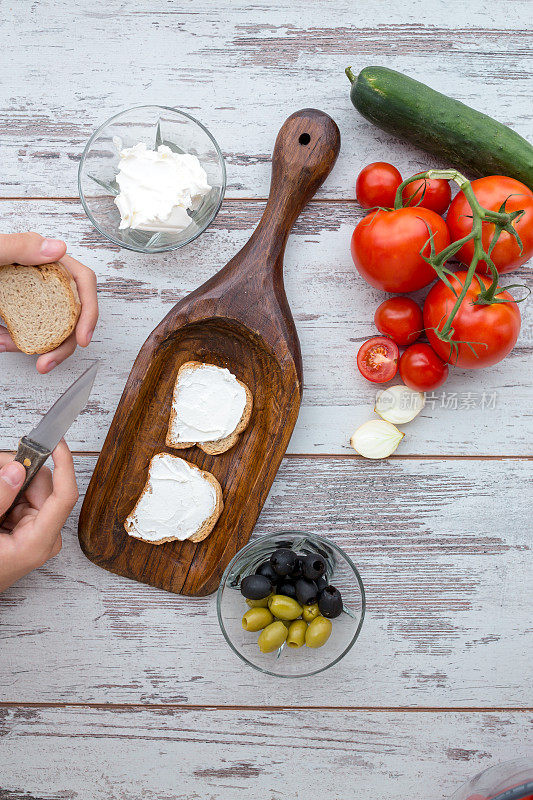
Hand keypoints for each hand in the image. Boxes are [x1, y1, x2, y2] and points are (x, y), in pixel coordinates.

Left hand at [0, 232, 97, 372]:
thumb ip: (18, 247)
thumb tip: (58, 248)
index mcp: (38, 257)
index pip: (80, 281)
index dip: (88, 311)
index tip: (83, 337)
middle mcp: (37, 276)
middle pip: (71, 312)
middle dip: (63, 343)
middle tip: (47, 363)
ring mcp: (25, 295)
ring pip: (50, 327)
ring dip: (35, 345)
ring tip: (5, 347)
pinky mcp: (12, 310)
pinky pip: (26, 331)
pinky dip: (15, 342)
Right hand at [0, 440, 78, 592]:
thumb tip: (16, 469)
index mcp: (38, 543)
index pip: (65, 496)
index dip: (64, 465)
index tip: (56, 443)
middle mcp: (45, 536)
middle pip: (44, 486)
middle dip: (19, 470)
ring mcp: (39, 531)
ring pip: (32, 487)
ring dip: (10, 481)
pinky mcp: (30, 526)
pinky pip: (23, 497)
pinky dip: (8, 491)